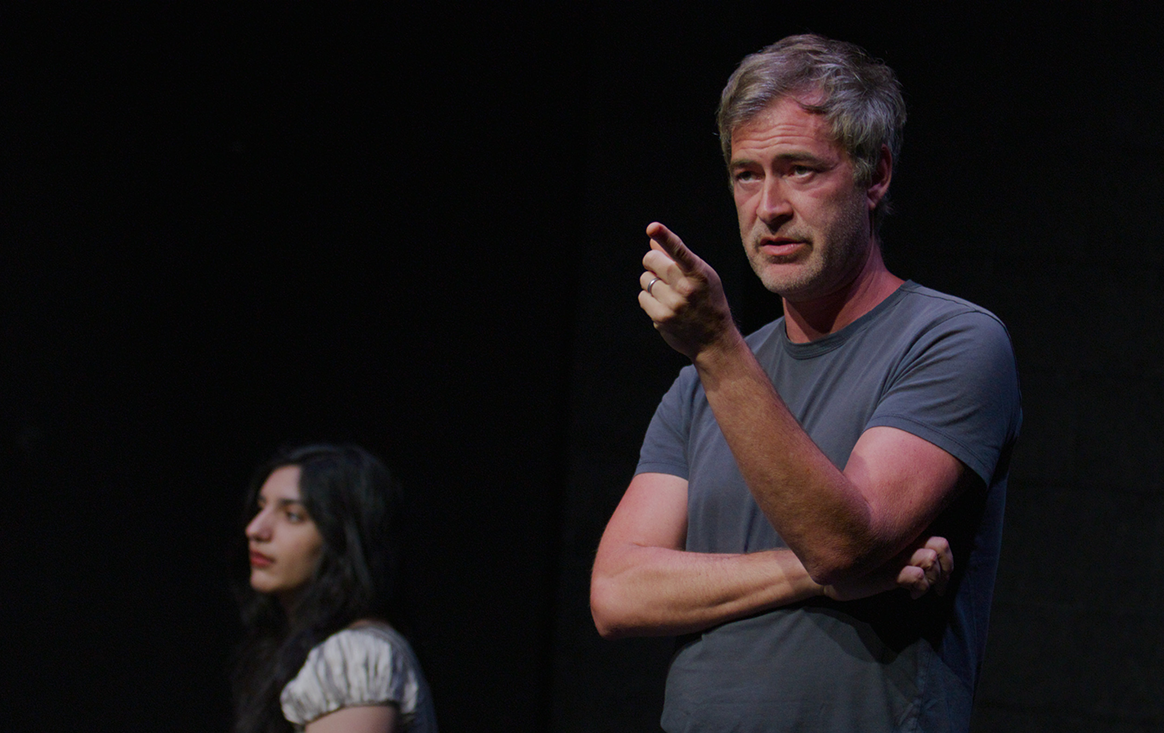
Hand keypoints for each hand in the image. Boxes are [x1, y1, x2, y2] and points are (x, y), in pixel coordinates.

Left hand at [638, 222, 736, 360]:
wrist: (714, 339)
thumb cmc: (708, 301)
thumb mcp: (703, 275)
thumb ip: (678, 257)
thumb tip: (653, 240)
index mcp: (700, 272)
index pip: (679, 250)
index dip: (665, 237)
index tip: (652, 227)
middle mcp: (686, 287)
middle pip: (652, 259)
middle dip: (652, 261)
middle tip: (661, 270)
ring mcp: (673, 304)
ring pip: (645, 279)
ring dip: (652, 282)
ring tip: (669, 293)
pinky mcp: (661, 318)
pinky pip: (643, 297)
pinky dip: (649, 299)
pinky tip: (664, 306)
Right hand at [822, 536, 952, 601]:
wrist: (830, 577)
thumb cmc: (858, 566)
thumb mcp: (885, 558)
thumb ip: (903, 554)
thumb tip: (930, 565)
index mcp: (903, 535)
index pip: (939, 539)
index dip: (948, 560)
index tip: (943, 578)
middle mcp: (902, 540)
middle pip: (941, 545)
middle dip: (947, 570)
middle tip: (939, 588)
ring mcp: (895, 555)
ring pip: (931, 560)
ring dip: (933, 580)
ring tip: (920, 590)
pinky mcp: (888, 571)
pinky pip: (917, 576)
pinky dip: (921, 588)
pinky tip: (911, 595)